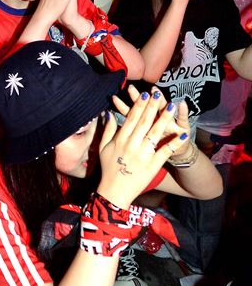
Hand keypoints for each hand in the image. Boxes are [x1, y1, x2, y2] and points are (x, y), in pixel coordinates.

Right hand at [97, 90, 186, 207]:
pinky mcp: (153, 165)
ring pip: (155, 133)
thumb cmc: (108, 168)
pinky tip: (182, 135)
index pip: (131, 118)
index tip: (145, 95)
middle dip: (153, 107)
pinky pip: (165, 152)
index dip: (139, 106)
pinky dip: (174, 143)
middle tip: (159, 94)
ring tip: (172, 107)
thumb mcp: (103, 148)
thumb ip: (108, 130)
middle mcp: (132, 145)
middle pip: (144, 122)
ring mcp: (143, 155)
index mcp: (120, 140)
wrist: (114, 192)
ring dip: (164, 119)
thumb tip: (109, 113)